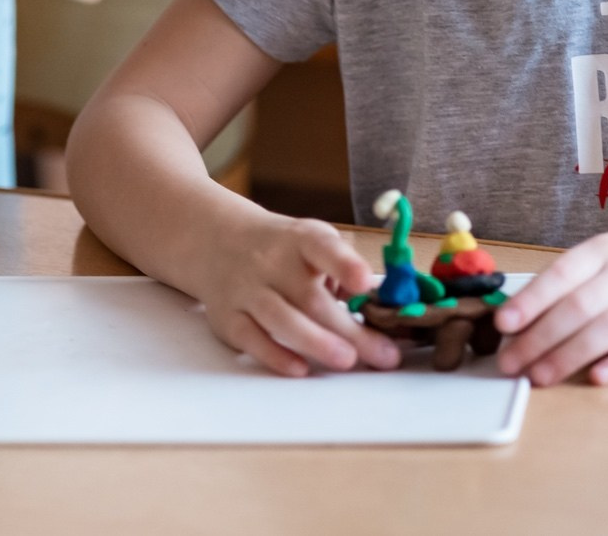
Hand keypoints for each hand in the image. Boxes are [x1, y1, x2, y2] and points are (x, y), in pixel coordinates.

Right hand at [193, 211, 398, 375]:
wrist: (219, 240)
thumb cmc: (284, 250)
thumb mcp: (314, 243)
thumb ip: (347, 272)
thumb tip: (388, 310)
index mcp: (301, 239)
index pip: (323, 247)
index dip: (345, 264)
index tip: (365, 281)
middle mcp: (271, 261)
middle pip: (310, 297)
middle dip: (348, 329)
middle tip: (382, 355)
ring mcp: (247, 288)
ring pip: (280, 317)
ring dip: (315, 341)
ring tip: (347, 360)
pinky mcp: (228, 316)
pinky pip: (251, 338)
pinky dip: (275, 355)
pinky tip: (300, 368)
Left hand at [494, 220, 607, 387]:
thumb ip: (576, 277)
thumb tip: (524, 308)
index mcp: (605, 252)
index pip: (560, 275)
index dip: (530, 301)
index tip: (503, 324)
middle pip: (577, 308)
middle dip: (538, 339)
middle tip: (509, 364)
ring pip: (607, 329)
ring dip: (569, 356)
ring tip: (540, 377)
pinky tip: (598, 378)